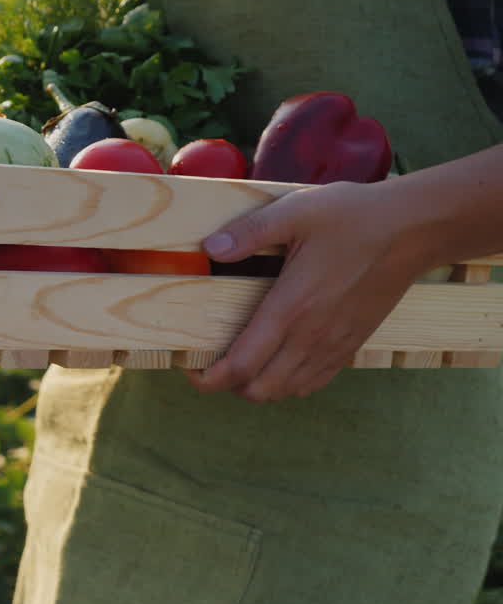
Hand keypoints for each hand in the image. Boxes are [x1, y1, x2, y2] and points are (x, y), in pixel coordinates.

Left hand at [186, 180, 428, 401]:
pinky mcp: (353, 345)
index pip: (241, 366)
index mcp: (291, 309)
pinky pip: (314, 382)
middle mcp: (311, 337)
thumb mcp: (296, 211)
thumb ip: (249, 232)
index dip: (208, 378)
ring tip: (241, 362)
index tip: (188, 368)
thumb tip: (210, 248)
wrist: (414, 229)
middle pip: (259, 390)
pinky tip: (279, 361)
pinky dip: (289, 383)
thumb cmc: (353, 217)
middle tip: (210, 362)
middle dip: (227, 386)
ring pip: (286, 391)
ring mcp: (335, 345)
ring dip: (257, 386)